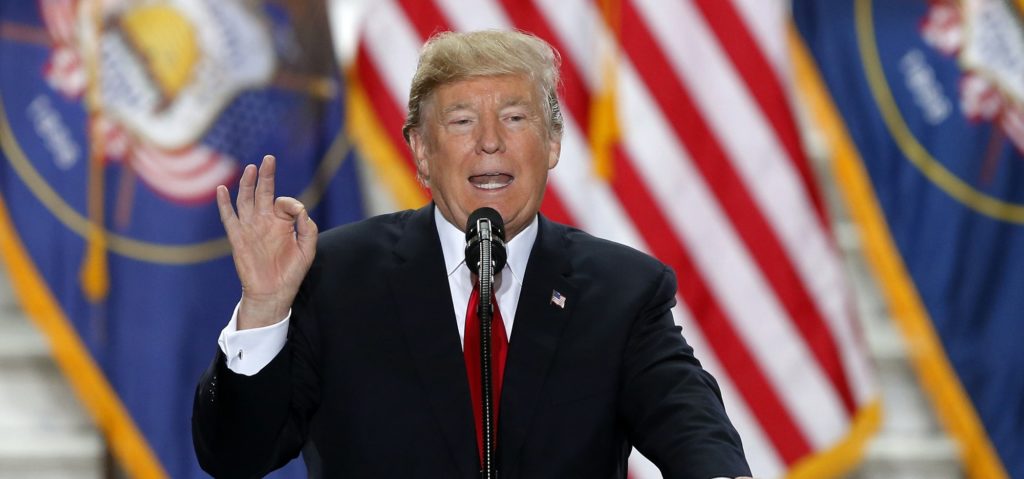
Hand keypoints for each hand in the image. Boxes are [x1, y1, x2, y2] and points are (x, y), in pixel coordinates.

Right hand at [216, 155, 317, 329]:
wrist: (273, 293)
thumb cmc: (291, 273)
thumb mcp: (307, 249)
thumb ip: (308, 227)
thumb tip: (300, 209)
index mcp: (282, 223)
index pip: (284, 202)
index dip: (291, 203)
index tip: (296, 212)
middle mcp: (265, 222)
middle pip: (263, 193)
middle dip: (266, 176)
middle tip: (268, 159)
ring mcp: (250, 228)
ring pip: (246, 200)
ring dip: (247, 184)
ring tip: (251, 168)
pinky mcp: (238, 238)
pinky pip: (229, 218)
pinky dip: (224, 204)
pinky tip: (222, 189)